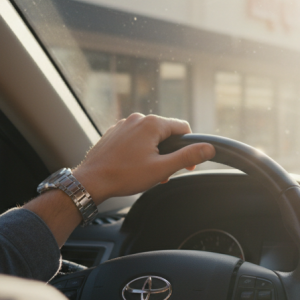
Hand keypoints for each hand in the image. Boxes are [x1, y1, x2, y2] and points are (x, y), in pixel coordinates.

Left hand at [72, 114, 214, 203]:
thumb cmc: (125, 175)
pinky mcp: (114, 132)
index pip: (183, 128)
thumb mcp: (162, 168)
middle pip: (166, 133)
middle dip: (169, 153)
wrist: (91, 181)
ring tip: (147, 173)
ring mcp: (124, 124)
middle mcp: (138, 119)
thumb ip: (187, 156)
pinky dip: (140, 151)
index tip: (186, 166)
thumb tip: (208, 148)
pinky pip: (135, 138)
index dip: (189, 148)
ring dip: (155, 153)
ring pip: (150, 136)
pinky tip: (134, 167)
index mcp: (152, 124)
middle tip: (164, 173)